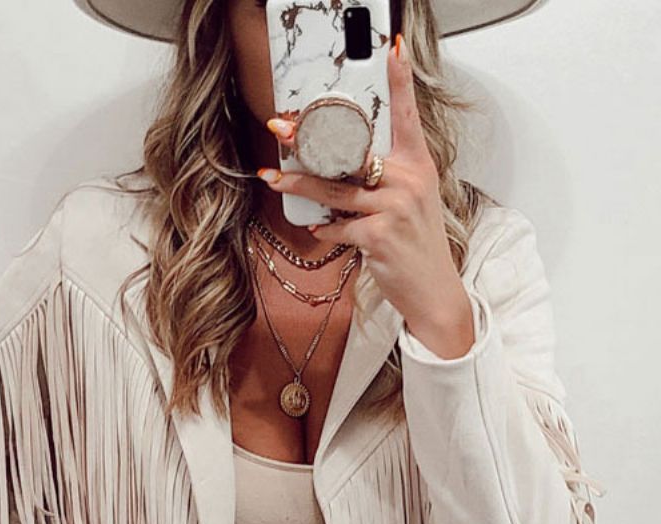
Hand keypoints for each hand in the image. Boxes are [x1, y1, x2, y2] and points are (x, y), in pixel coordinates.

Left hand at [260, 34, 474, 359]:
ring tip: (274, 179)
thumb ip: (386, 178)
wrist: (432, 289)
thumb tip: (340, 168)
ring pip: (334, 189)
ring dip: (299, 186)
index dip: (401, 82)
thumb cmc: (417, 245)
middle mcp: (409, 180)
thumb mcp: (413, 201)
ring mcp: (394, 207)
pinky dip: (325, 230)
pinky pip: (338, 225)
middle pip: (352, 152)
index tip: (392, 51)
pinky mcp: (378, 234)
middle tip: (282, 131)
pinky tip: (320, 230)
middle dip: (312, 142)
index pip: (408, 116)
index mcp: (418, 165)